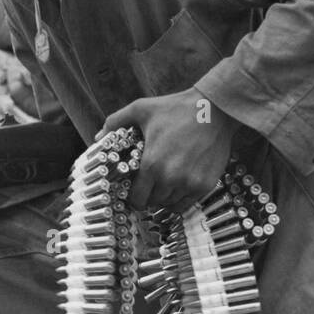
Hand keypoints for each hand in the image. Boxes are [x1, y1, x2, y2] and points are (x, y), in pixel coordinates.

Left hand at [96, 88, 236, 211]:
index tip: (133, 192)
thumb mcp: (141, 109)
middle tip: (148, 187)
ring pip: (170, 204)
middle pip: (153, 202)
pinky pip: (188, 203)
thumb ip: (115, 121)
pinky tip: (177, 188)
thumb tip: (98, 136)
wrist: (214, 110)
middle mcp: (170, 179)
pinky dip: (181, 199)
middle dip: (148, 196)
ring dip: (164, 198)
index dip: (133, 197)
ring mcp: (189, 183)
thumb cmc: (176, 108)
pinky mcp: (206, 184)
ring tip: (163, 185)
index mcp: (151, 164)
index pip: (137, 198)